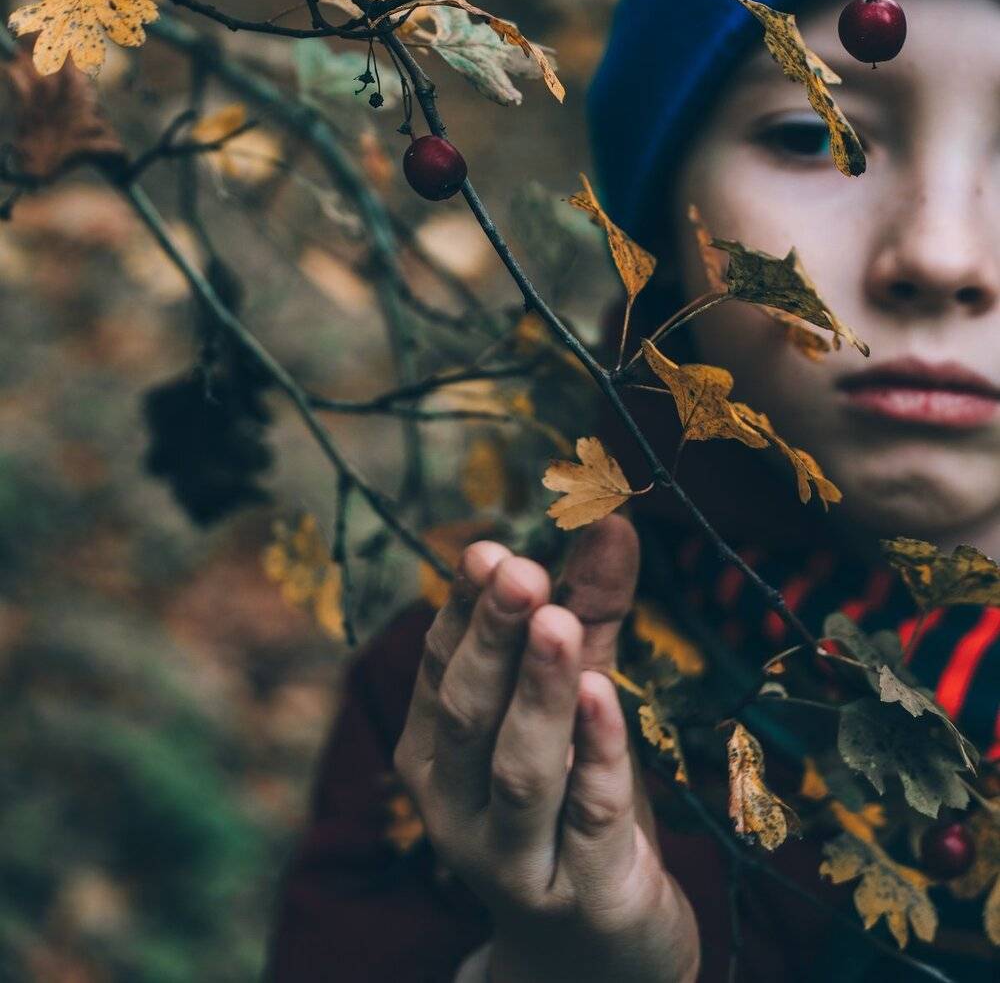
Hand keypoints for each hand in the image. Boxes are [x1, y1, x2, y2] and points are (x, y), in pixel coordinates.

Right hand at [393, 514, 699, 982]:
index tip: (489, 548)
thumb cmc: (575, 813)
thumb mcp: (579, 703)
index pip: (441, 667)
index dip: (465, 608)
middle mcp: (457, 809)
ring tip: (553, 617)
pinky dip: (596, 754)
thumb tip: (613, 513)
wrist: (597, 960)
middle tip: (516, 568)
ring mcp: (515, 860)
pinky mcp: (587, 895)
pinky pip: (589, 818)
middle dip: (492, 635)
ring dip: (535, 691)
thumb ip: (592, 611)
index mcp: (438, 754)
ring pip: (519, 767)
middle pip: (467, 711)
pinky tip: (602, 694)